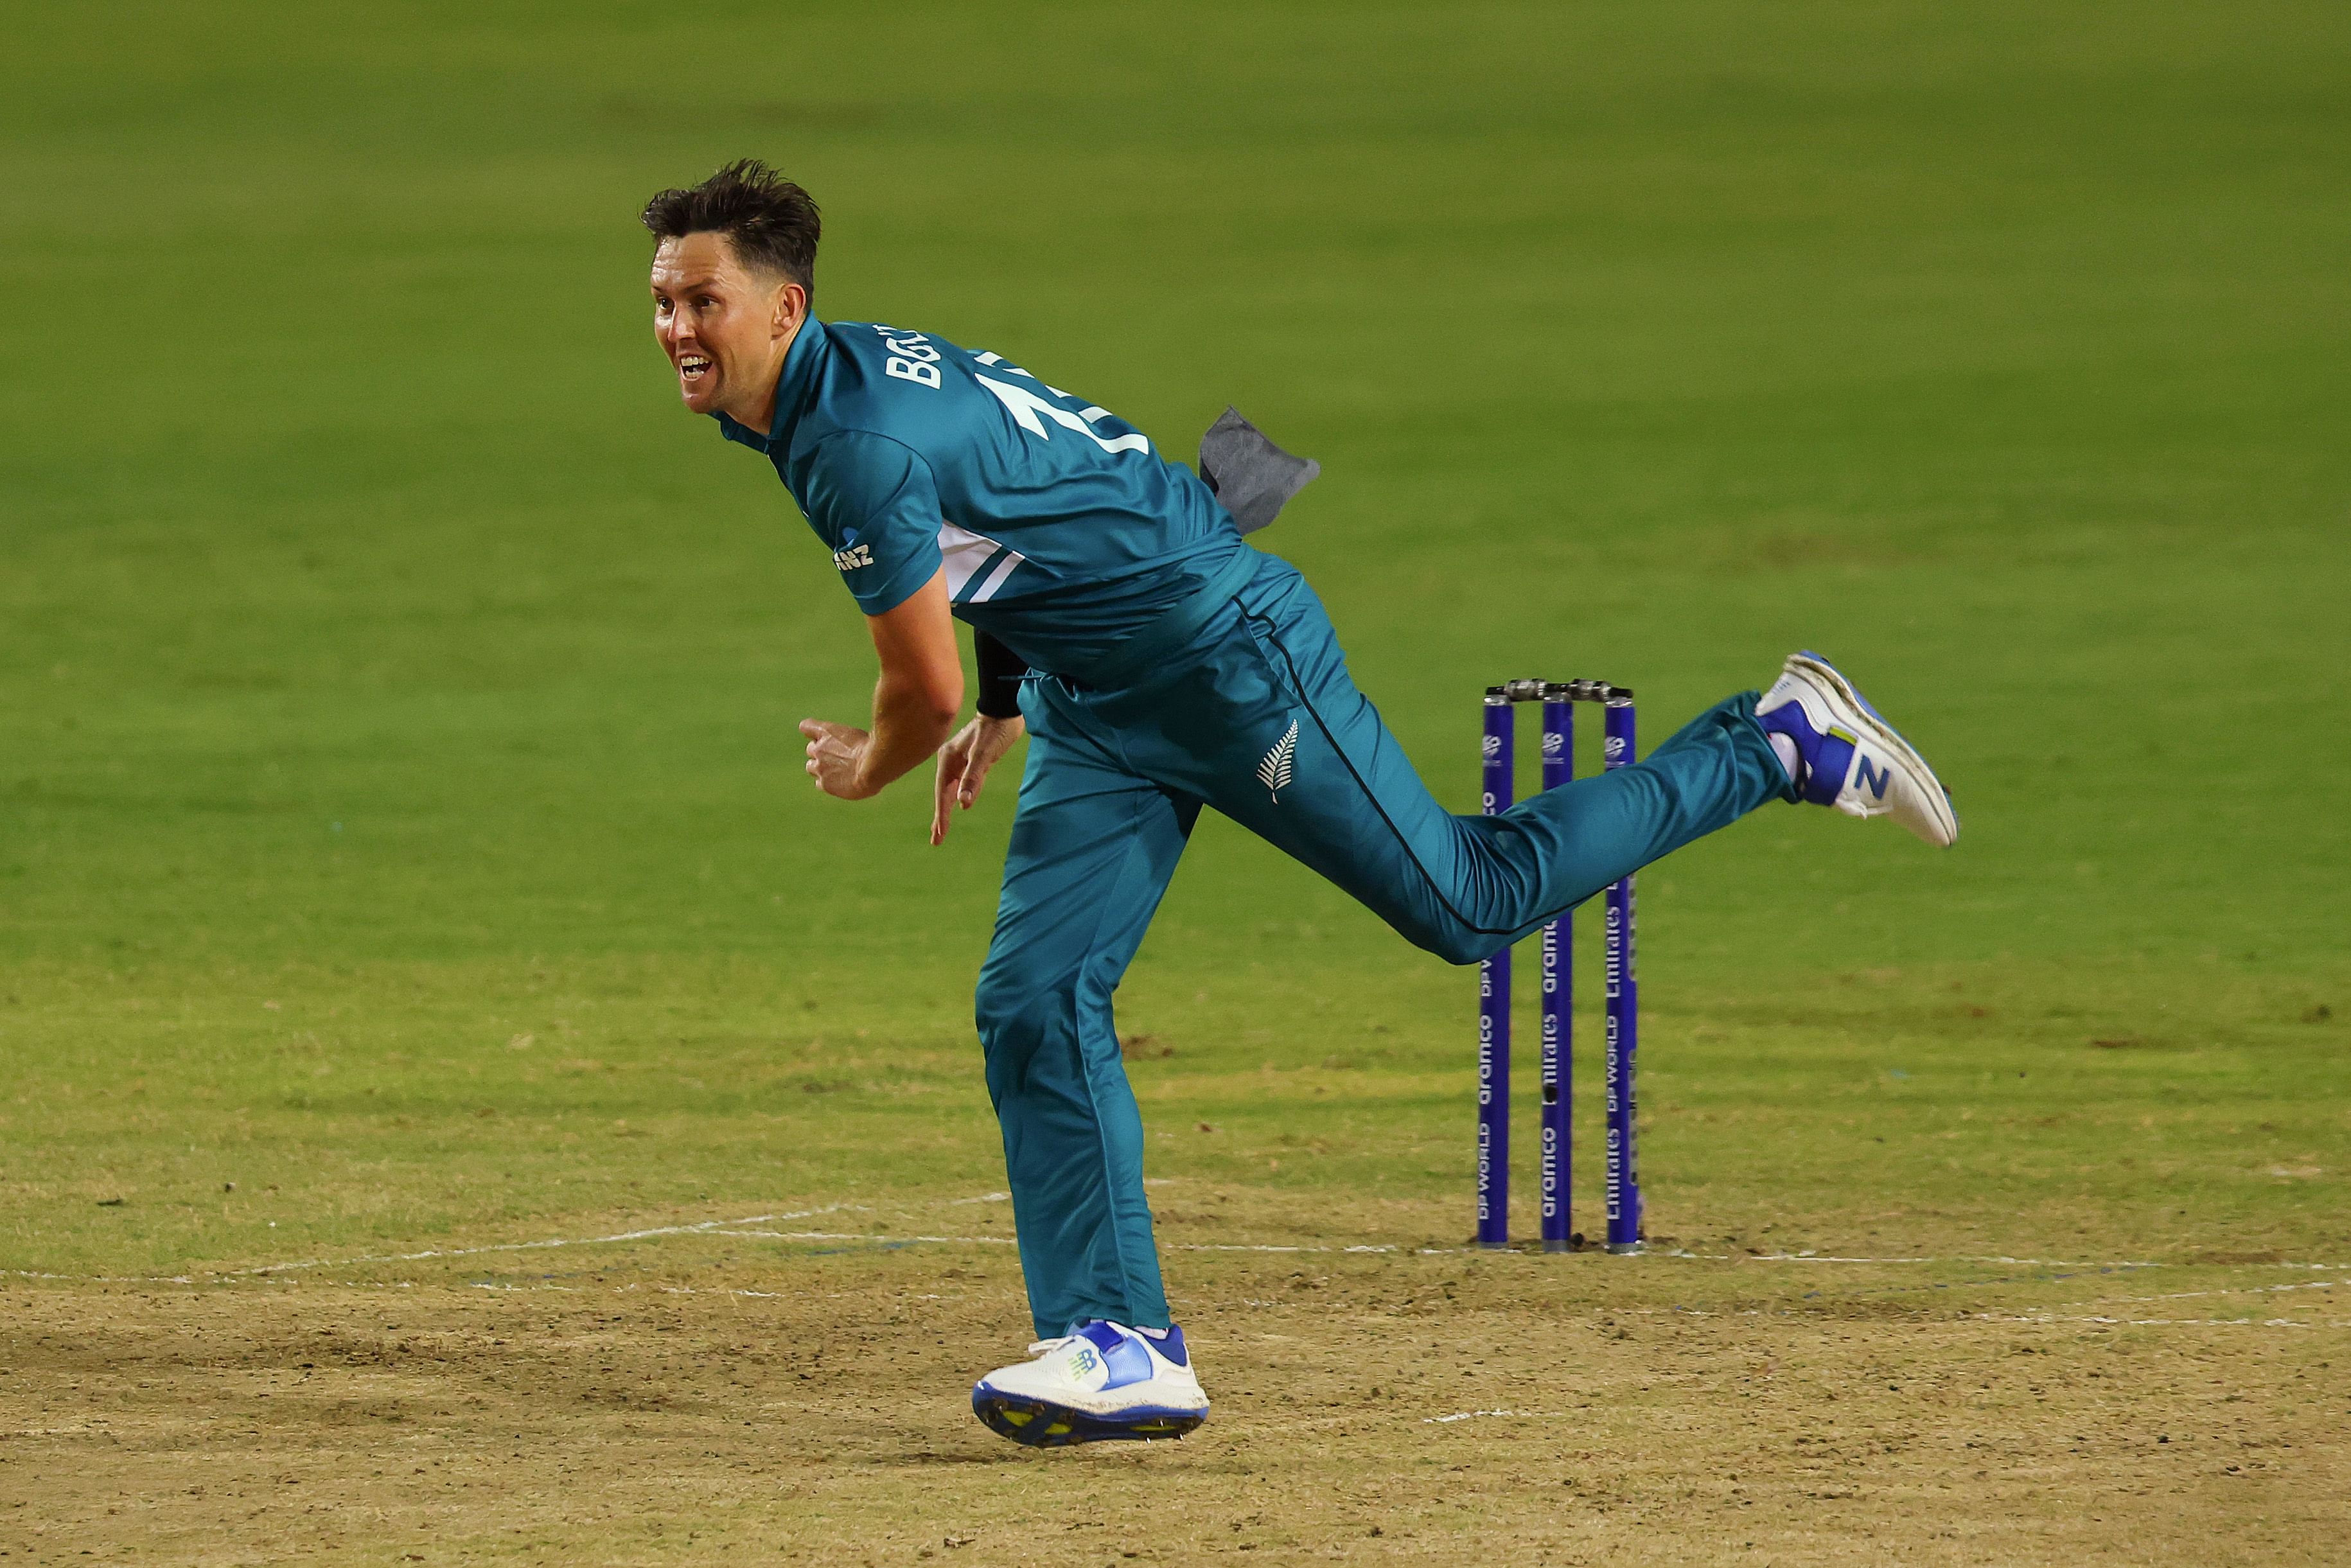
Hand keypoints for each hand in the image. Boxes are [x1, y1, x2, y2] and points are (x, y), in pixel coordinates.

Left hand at [800, 718, 876, 799]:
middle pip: (810, 749)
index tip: (821, 736)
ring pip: (811, 767)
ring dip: (821, 768)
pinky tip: (841, 782)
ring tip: (839, 770)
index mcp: (827, 731)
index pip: (806, 726)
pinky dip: (827, 782)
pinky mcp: (824, 784)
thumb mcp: (861, 734)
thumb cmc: (874, 748)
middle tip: (839, 756)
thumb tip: (851, 745)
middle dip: (821, 752)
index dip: (812, 731)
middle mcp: (818, 748)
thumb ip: (849, 739)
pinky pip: (819, 783)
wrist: (874, 767)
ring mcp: (819, 767)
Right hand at [931, 715, 1025, 844]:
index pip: (943, 793)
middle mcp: (950, 761)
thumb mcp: (984, 754)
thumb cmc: (995, 730)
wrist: (1004, 709)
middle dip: (940, 818)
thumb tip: (964, 802)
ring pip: (951, 790)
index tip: (939, 835)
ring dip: (947, 809)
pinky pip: (961, 784)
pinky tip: (960, 804)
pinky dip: (959, 796)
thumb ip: (973, 777)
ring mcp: (959, 761)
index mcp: (948, 759)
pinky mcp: (970, 760)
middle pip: (943, 794)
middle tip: (936, 840)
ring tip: (941, 829)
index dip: (942, 815)